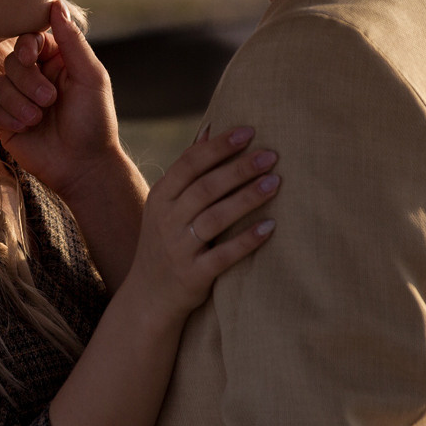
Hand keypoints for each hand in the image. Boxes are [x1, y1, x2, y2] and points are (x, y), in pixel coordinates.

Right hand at [0, 1, 122, 195]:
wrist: (85, 166)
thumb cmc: (95, 120)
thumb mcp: (91, 77)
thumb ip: (72, 41)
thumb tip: (55, 4)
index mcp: (55, 61)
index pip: (29, 38)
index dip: (26, 45)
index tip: (31, 55)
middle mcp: (33, 77)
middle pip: (10, 61)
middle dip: (27, 80)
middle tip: (50, 100)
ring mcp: (17, 100)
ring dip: (19, 102)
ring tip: (39, 118)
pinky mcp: (4, 122)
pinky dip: (6, 117)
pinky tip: (25, 128)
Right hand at [124, 126, 278, 319]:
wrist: (148, 296)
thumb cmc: (166, 241)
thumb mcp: (167, 205)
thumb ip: (188, 171)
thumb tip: (211, 128)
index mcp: (161, 197)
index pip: (189, 164)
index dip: (219, 147)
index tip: (249, 132)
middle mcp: (166, 220)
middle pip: (205, 187)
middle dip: (240, 168)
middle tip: (271, 155)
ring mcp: (178, 248)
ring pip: (215, 218)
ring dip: (247, 198)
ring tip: (276, 183)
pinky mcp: (193, 275)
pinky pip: (223, 256)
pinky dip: (247, 241)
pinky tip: (271, 227)